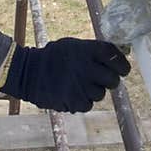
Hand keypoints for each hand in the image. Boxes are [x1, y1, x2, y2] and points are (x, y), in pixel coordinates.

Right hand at [0, 37, 130, 112]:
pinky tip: (71, 93)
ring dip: (94, 91)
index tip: (123, 69)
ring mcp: (81, 85)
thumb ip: (94, 50)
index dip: (122, 64)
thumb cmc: (53, 57)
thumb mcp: (73, 46)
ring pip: (101, 94)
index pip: (115, 56)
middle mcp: (87, 67)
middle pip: (113, 79)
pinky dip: (82, 101)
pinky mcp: (74, 101)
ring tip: (79, 85)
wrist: (27, 72)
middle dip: (110, 81)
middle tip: (101, 79)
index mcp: (88, 50)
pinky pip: (88, 104)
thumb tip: (119, 54)